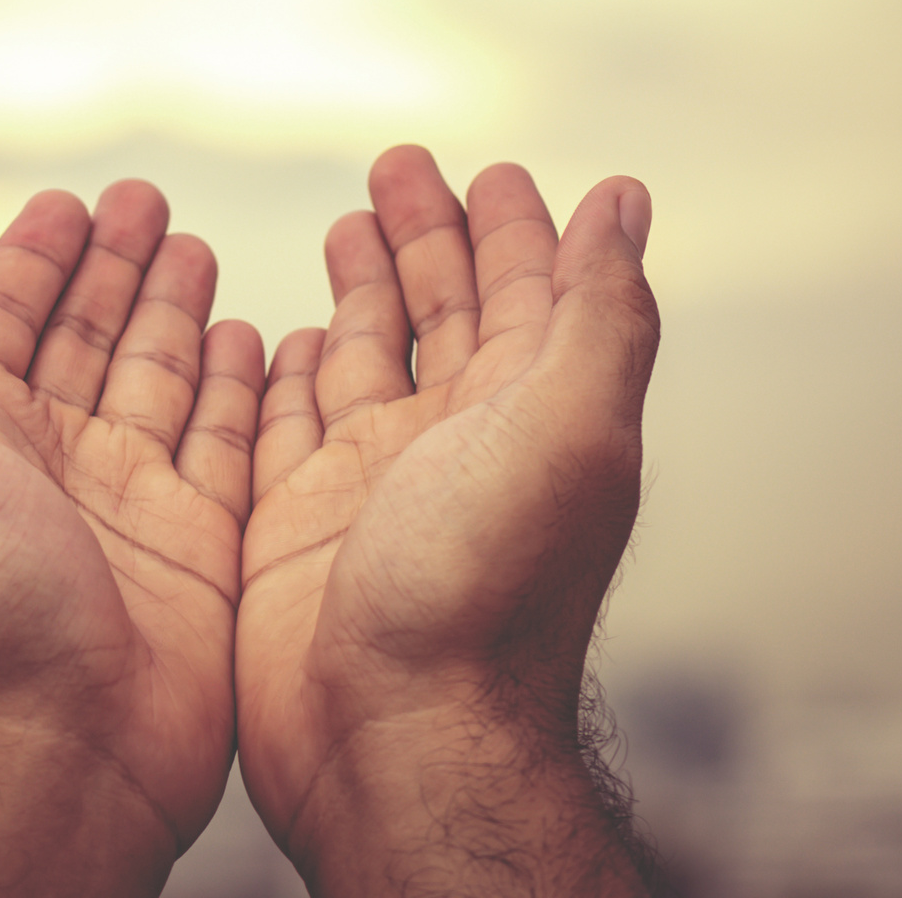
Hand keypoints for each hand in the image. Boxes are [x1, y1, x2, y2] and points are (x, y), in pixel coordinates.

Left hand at [0, 181, 265, 897]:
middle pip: (84, 337)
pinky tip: (257, 340)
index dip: (33, 259)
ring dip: (178, 314)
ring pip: (157, 380)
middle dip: (117, 267)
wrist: (43, 751)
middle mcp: (38, 462)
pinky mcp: (196, 546)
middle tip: (152, 200)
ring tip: (200, 250)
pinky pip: (226, 446)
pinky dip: (241, 390)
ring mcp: (120, 503)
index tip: (70, 202)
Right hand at [235, 146, 661, 893]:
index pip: (527, 294)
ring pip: (364, 359)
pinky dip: (280, 374)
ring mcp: (371, 486)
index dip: (514, 227)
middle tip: (398, 165)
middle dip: (426, 236)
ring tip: (343, 226)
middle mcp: (454, 445)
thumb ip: (596, 314)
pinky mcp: (292, 526)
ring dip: (360, 290)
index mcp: (529, 417)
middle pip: (443, 312)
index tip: (493, 168)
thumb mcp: (566, 430)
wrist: (393, 737)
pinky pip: (282, 426)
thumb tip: (626, 200)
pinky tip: (276, 337)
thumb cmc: (485, 595)